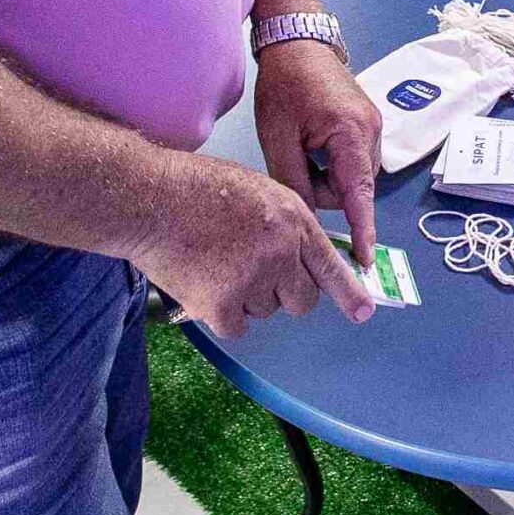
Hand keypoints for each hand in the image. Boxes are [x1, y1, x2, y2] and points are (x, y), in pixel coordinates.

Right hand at [131, 152, 372, 336]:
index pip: (331, 265)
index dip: (349, 293)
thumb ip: (282, 225)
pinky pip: (237, 326)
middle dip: (284, 294)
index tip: (363, 312)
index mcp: (293, 220)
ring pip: (266, 310)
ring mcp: (254, 280)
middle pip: (302, 300)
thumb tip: (295, 259)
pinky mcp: (222, 306)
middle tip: (255, 276)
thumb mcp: (257, 191)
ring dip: (247, 298)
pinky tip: (203, 284)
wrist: (150, 199)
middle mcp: (282, 252)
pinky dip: (221, 314)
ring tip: (217, 264)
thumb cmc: (195, 188)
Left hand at [255, 37, 381, 263]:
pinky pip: (352, 161)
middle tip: (292, 160)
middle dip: (322, 189)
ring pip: (351, 177)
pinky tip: (311, 143)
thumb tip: (304, 215)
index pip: (360, 194)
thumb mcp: (278, 136)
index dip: (362, 230)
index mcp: (351, 133)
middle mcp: (372, 131)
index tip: (365, 260)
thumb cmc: (285, 83)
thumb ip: (293, 180)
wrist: (298, 42)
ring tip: (300, 146)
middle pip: (351, 188)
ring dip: (325, 176)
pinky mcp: (367, 123)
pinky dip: (331, 163)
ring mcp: (373, 126)